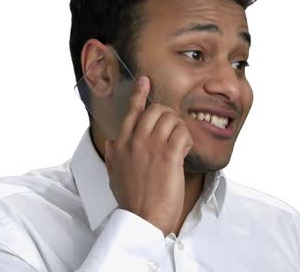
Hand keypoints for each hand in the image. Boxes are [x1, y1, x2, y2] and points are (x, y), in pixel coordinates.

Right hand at [104, 76, 192, 236]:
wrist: (142, 219)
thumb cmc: (132, 200)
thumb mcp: (114, 174)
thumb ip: (114, 154)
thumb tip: (112, 141)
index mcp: (121, 145)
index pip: (131, 112)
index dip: (139, 93)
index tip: (145, 80)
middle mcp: (134, 141)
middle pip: (155, 110)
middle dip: (168, 117)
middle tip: (173, 132)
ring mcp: (151, 147)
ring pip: (171, 119)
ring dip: (180, 130)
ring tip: (178, 146)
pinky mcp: (168, 155)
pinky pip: (182, 133)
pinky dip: (187, 140)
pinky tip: (183, 152)